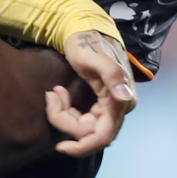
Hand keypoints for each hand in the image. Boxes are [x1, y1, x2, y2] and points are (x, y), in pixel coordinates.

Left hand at [47, 31, 136, 155]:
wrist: (84, 31)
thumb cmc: (87, 42)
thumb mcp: (94, 55)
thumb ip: (112, 74)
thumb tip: (125, 97)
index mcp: (121, 100)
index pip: (103, 136)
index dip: (82, 146)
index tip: (60, 146)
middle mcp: (119, 108)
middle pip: (91, 133)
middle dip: (67, 122)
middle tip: (52, 98)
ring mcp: (110, 107)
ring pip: (84, 128)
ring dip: (65, 115)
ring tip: (55, 92)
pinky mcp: (101, 105)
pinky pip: (82, 119)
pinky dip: (67, 111)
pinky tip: (59, 93)